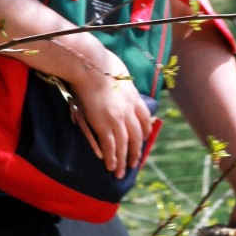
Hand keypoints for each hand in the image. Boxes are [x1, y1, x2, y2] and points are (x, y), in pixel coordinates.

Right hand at [52, 39, 151, 174]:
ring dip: (123, 161)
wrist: (90, 66)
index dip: (145, 131)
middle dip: (136, 151)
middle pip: (137, 136)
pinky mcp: (104, 125)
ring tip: (121, 172)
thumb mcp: (120, 71)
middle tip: (134, 163)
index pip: (145, 118)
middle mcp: (129, 111)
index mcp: (134, 97)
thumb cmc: (100, 63)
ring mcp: (117, 119)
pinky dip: (111, 158)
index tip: (144, 139)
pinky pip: (110, 146)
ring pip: (124, 145)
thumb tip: (120, 77)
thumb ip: (122, 80)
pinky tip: (110, 166)